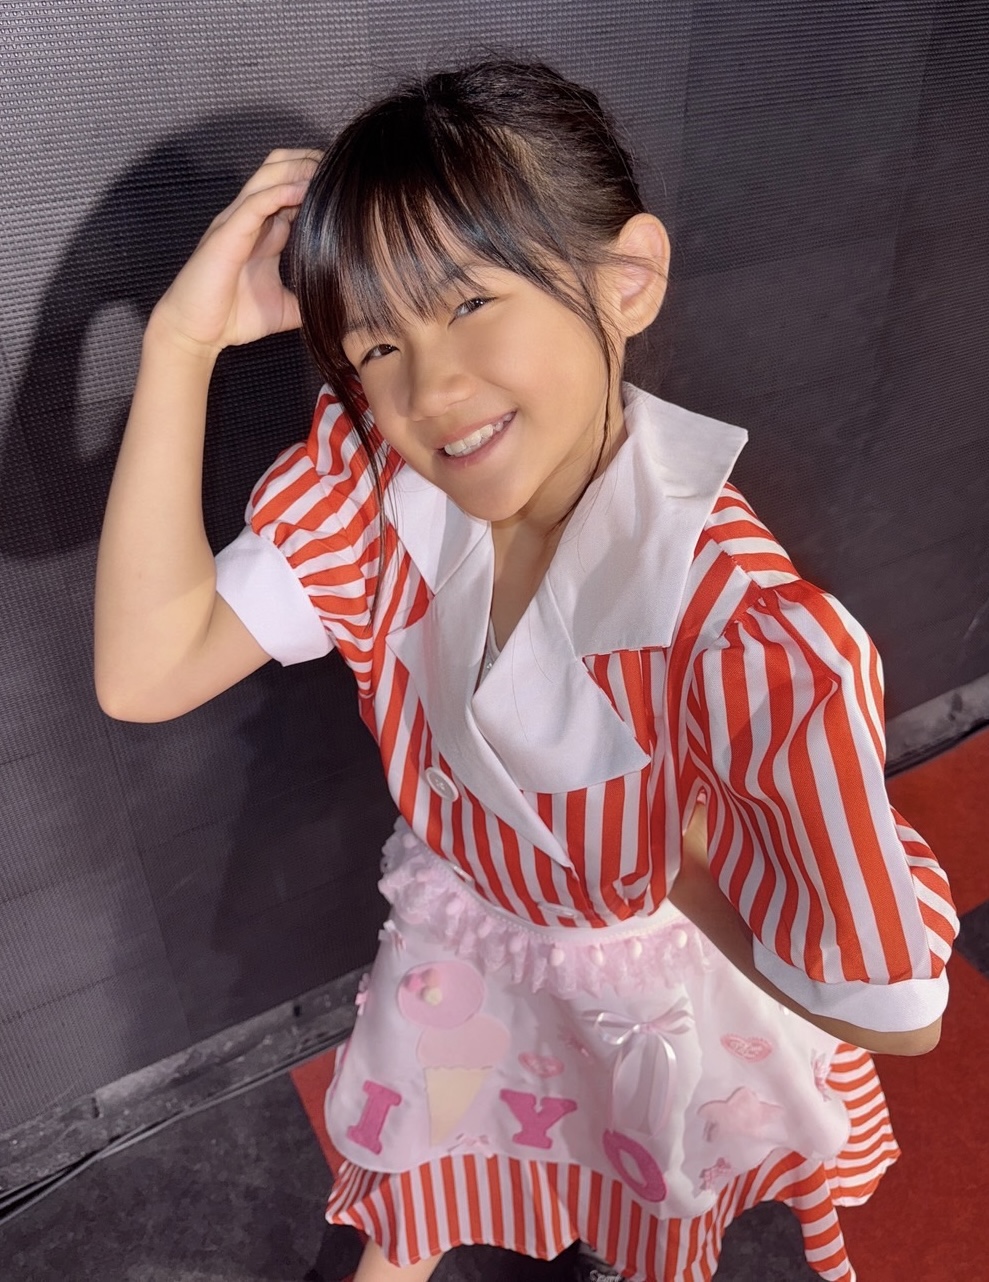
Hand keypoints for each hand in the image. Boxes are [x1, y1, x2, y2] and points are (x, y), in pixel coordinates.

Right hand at [150, 149, 321, 357]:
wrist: (195, 332)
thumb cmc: (232, 318)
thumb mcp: (284, 309)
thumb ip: (309, 302)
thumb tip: (341, 312)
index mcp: (266, 232)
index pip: (294, 191)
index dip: (318, 183)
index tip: (348, 186)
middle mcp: (251, 220)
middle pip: (280, 170)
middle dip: (309, 163)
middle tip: (341, 169)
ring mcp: (237, 222)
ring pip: (267, 177)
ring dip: (297, 170)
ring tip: (326, 170)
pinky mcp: (227, 233)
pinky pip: (255, 203)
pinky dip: (279, 193)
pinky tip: (303, 190)